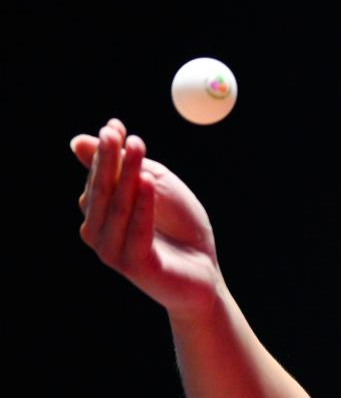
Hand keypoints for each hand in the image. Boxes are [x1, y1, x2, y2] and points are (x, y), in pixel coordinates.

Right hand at [73, 119, 224, 321]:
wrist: (205, 272)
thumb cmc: (180, 228)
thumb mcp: (157, 188)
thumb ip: (126, 166)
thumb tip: (77, 140)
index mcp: (100, 212)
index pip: (97, 176)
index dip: (105, 151)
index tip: (115, 125)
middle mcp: (98, 232)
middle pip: (101, 190)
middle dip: (108, 158)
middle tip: (115, 132)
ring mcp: (113, 251)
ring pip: (116, 208)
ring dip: (125, 175)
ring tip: (137, 148)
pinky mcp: (135, 266)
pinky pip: (136, 231)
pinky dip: (142, 205)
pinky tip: (146, 181)